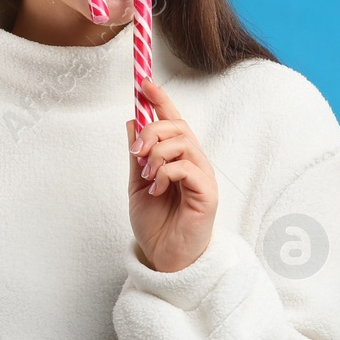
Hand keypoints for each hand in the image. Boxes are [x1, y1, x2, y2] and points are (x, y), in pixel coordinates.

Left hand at [126, 77, 217, 272]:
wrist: (163, 257)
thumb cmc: (155, 224)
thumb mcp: (137, 184)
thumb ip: (137, 155)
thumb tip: (132, 121)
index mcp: (177, 158)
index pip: (172, 120)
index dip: (160, 99)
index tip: (143, 82)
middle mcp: (193, 162)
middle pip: (177, 126)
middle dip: (152, 131)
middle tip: (136, 152)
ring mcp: (202, 176)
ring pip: (182, 143)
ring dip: (157, 155)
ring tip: (147, 177)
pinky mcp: (207, 193)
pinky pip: (186, 167)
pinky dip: (166, 173)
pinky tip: (157, 189)